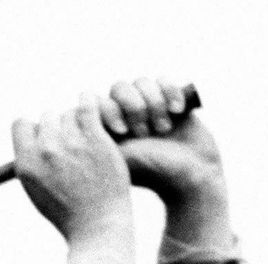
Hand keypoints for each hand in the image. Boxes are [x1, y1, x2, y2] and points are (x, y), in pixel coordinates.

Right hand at [12, 95, 133, 247]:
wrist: (97, 228)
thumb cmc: (68, 215)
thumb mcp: (37, 192)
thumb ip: (32, 163)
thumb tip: (32, 137)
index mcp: (26, 164)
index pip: (21, 124)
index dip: (34, 130)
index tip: (46, 139)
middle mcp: (45, 150)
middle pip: (47, 117)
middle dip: (59, 128)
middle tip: (73, 145)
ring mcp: (70, 142)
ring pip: (69, 114)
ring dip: (78, 123)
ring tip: (89, 141)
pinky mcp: (94, 137)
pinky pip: (88, 105)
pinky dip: (90, 103)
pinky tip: (95, 112)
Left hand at [95, 77, 230, 245]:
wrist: (191, 179)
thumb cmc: (153, 174)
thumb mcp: (119, 157)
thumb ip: (97, 139)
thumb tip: (76, 120)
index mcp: (109, 129)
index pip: (100, 101)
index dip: (110, 110)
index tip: (122, 131)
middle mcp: (127, 115)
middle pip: (120, 88)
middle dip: (134, 106)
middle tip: (143, 132)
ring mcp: (149, 107)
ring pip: (143, 82)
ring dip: (154, 103)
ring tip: (163, 128)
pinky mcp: (171, 100)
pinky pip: (165, 80)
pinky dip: (171, 92)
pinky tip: (177, 112)